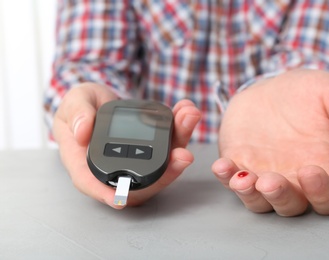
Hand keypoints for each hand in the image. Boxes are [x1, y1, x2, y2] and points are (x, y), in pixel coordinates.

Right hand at [53, 83, 200, 208]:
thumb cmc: (83, 107)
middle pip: (141, 180)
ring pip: (162, 163)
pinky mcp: (153, 148)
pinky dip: (181, 128)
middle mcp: (116, 167)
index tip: (122, 198)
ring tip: (188, 118)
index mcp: (88, 163)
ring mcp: (138, 160)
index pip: (94, 184)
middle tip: (182, 154)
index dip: (108, 194)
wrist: (101, 101)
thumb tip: (82, 133)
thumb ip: (78, 115)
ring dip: (179, 142)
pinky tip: (186, 112)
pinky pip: (169, 144)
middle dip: (166, 171)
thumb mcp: (75, 103)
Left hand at [212, 69, 328, 215]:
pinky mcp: (238, 163)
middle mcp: (292, 179)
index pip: (328, 199)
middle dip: (279, 197)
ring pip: (257, 200)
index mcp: (322, 168)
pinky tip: (221, 165)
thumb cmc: (308, 94)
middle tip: (269, 181)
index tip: (311, 171)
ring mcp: (262, 174)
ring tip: (242, 178)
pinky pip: (230, 179)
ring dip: (248, 194)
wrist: (272, 89)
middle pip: (289, 205)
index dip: (322, 194)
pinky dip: (224, 176)